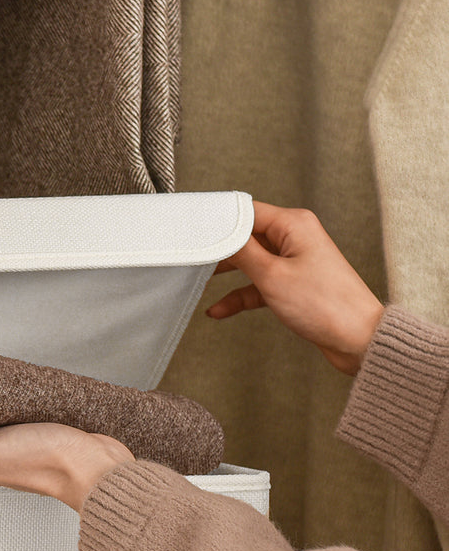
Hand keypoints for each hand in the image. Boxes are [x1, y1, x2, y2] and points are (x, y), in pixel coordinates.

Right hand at [207, 202, 383, 373]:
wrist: (357, 339)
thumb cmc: (327, 305)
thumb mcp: (272, 275)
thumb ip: (241, 252)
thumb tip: (220, 234)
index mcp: (294, 224)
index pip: (246, 211)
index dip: (218, 221)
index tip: (194, 232)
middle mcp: (295, 237)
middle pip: (246, 234)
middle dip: (219, 248)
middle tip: (193, 258)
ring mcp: (294, 261)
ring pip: (250, 260)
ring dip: (226, 273)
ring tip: (198, 281)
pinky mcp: (293, 283)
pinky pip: (258, 283)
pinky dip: (240, 294)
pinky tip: (219, 309)